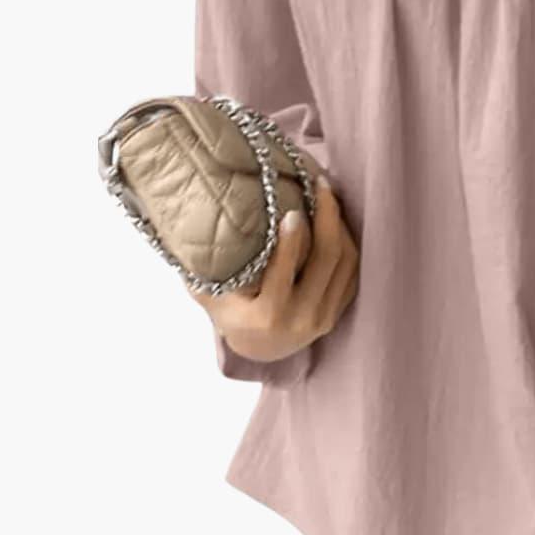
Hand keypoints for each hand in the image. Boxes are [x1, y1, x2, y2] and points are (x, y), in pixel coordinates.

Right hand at [186, 176, 358, 362]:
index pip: (285, 274)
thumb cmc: (230, 314)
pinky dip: (348, 243)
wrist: (259, 350)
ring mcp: (324, 318)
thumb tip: (182, 224)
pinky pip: (352, 272)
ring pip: (345, 263)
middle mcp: (301, 320)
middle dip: (328, 217)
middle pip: (326, 260)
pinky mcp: (339, 313)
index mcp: (267, 317)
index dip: (292, 241)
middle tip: (320, 185)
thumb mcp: (210, 295)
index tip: (292, 210)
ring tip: (328, 195)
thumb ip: (202, 268)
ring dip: (341, 225)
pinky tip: (337, 219)